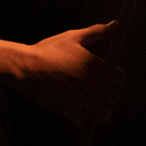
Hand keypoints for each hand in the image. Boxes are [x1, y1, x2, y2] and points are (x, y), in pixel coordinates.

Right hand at [0, 26, 125, 124]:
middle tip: (103, 92)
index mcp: (95, 66)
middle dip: (111, 94)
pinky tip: (78, 111)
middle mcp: (91, 84)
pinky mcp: (67, 109)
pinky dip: (82, 118)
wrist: (26, 66)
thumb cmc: (49, 50)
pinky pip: (83, 120)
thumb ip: (97, 32)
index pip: (120, 79)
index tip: (110, 78)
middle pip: (115, 97)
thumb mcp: (73, 37)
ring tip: (95, 105)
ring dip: (101, 109)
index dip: (117, 79)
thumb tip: (115, 24)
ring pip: (103, 112)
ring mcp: (80, 98)